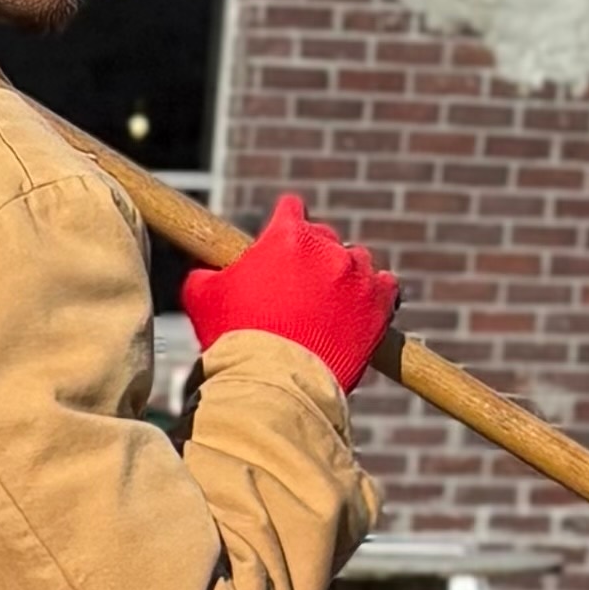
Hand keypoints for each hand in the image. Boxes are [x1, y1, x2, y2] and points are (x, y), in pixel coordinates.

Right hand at [181, 194, 397, 393]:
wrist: (275, 381)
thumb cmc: (236, 337)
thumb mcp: (202, 297)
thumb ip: (206, 273)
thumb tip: (205, 271)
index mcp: (287, 234)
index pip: (291, 208)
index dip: (282, 225)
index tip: (279, 243)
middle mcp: (328, 247)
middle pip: (324, 237)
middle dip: (311, 255)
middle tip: (297, 285)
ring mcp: (358, 275)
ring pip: (356, 261)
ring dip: (343, 275)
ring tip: (328, 303)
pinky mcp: (380, 303)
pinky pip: (386, 287)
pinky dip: (373, 295)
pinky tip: (357, 311)